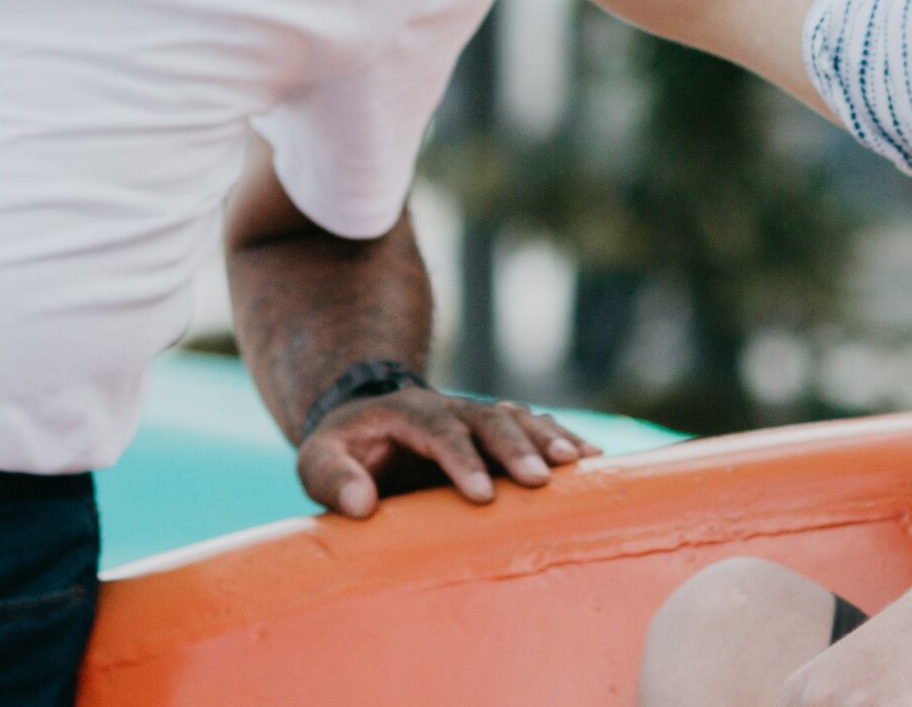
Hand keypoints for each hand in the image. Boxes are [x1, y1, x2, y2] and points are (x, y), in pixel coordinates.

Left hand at [296, 386, 600, 518]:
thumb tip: (361, 504)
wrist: (363, 429)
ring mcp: (476, 417)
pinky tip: (594, 460)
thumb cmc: (341, 454)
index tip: (482, 494)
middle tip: (539, 482)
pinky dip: (562, 439)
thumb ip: (331, 478)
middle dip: (515, 447)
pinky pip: (534, 428)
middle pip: (487, 418)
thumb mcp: (318, 461)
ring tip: (580, 464)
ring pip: (518, 417)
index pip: (436, 427)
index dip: (461, 458)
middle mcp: (448, 408)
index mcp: (406, 412)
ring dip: (548, 438)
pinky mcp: (496, 434)